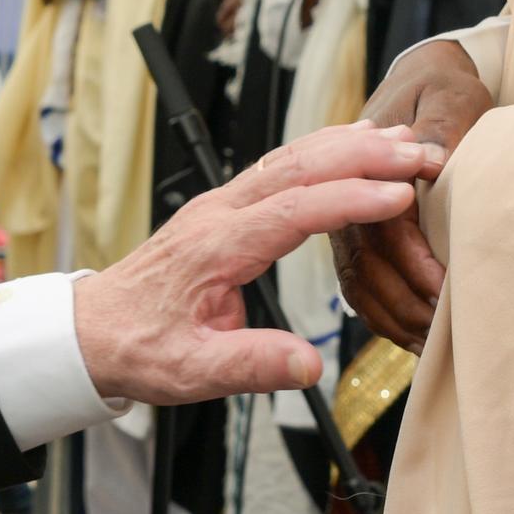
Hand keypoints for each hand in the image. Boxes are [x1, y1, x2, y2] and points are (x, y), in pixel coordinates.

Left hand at [68, 123, 440, 405]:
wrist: (91, 331)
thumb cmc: (140, 348)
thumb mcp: (192, 372)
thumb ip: (252, 365)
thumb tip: (309, 364)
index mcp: (215, 247)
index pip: (293, 210)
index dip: (351, 200)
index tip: (401, 196)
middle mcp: (219, 212)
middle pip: (300, 166)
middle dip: (365, 156)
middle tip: (422, 154)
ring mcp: (221, 203)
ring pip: (292, 156)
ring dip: (349, 144)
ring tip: (405, 141)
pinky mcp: (225, 206)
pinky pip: (281, 164)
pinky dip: (324, 149)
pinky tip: (354, 143)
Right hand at [335, 37, 491, 348]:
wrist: (422, 80)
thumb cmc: (440, 87)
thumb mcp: (447, 94)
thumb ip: (442, 127)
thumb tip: (434, 160)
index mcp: (366, 166)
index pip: (386, 227)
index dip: (418, 266)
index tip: (451, 294)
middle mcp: (349, 200)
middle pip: (369, 267)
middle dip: (409, 306)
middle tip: (447, 333)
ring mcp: (349, 225)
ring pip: (361, 286)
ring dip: (397, 320)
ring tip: (434, 346)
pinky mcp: (357, 243)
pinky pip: (360, 291)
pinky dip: (386, 320)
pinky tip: (415, 341)